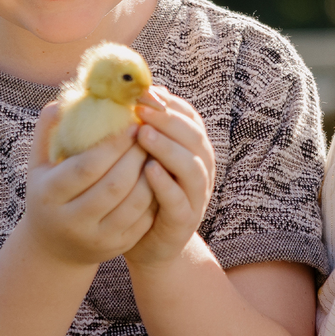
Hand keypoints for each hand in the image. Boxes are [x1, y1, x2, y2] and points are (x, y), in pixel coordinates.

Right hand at [20, 102, 155, 267]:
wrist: (55, 246)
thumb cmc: (49, 193)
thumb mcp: (39, 165)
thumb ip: (48, 131)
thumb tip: (65, 99)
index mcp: (49, 196)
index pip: (87, 167)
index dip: (113, 144)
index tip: (132, 123)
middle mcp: (72, 221)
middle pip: (114, 186)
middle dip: (136, 156)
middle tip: (150, 133)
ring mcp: (97, 238)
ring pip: (135, 204)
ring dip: (151, 174)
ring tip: (157, 151)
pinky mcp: (117, 247)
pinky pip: (144, 218)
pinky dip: (156, 194)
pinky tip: (159, 174)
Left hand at [125, 86, 218, 269]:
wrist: (147, 244)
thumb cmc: (140, 192)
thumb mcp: (142, 157)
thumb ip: (143, 129)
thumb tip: (133, 92)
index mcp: (193, 149)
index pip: (190, 117)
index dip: (170, 103)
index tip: (144, 91)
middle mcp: (201, 168)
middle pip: (194, 137)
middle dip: (168, 119)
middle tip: (141, 109)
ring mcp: (196, 195)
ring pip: (192, 166)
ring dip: (168, 148)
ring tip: (144, 134)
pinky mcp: (185, 220)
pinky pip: (180, 199)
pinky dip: (166, 183)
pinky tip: (147, 170)